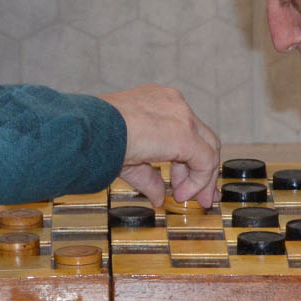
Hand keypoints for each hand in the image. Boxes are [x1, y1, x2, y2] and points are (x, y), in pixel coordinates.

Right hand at [100, 84, 220, 206]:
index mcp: (158, 102)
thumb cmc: (99, 136)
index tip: (183, 184)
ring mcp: (182, 116)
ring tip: (185, 198)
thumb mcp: (130, 158)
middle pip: (203, 139)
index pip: (187, 130)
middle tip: (201, 196)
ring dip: (201, 179)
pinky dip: (198, 181)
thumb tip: (158, 198)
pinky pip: (205, 161)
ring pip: (209, 148)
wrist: (91, 131)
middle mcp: (174, 103)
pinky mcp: (185, 135)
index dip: (189, 160)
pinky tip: (180, 194)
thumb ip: (149, 176)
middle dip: (203, 171)